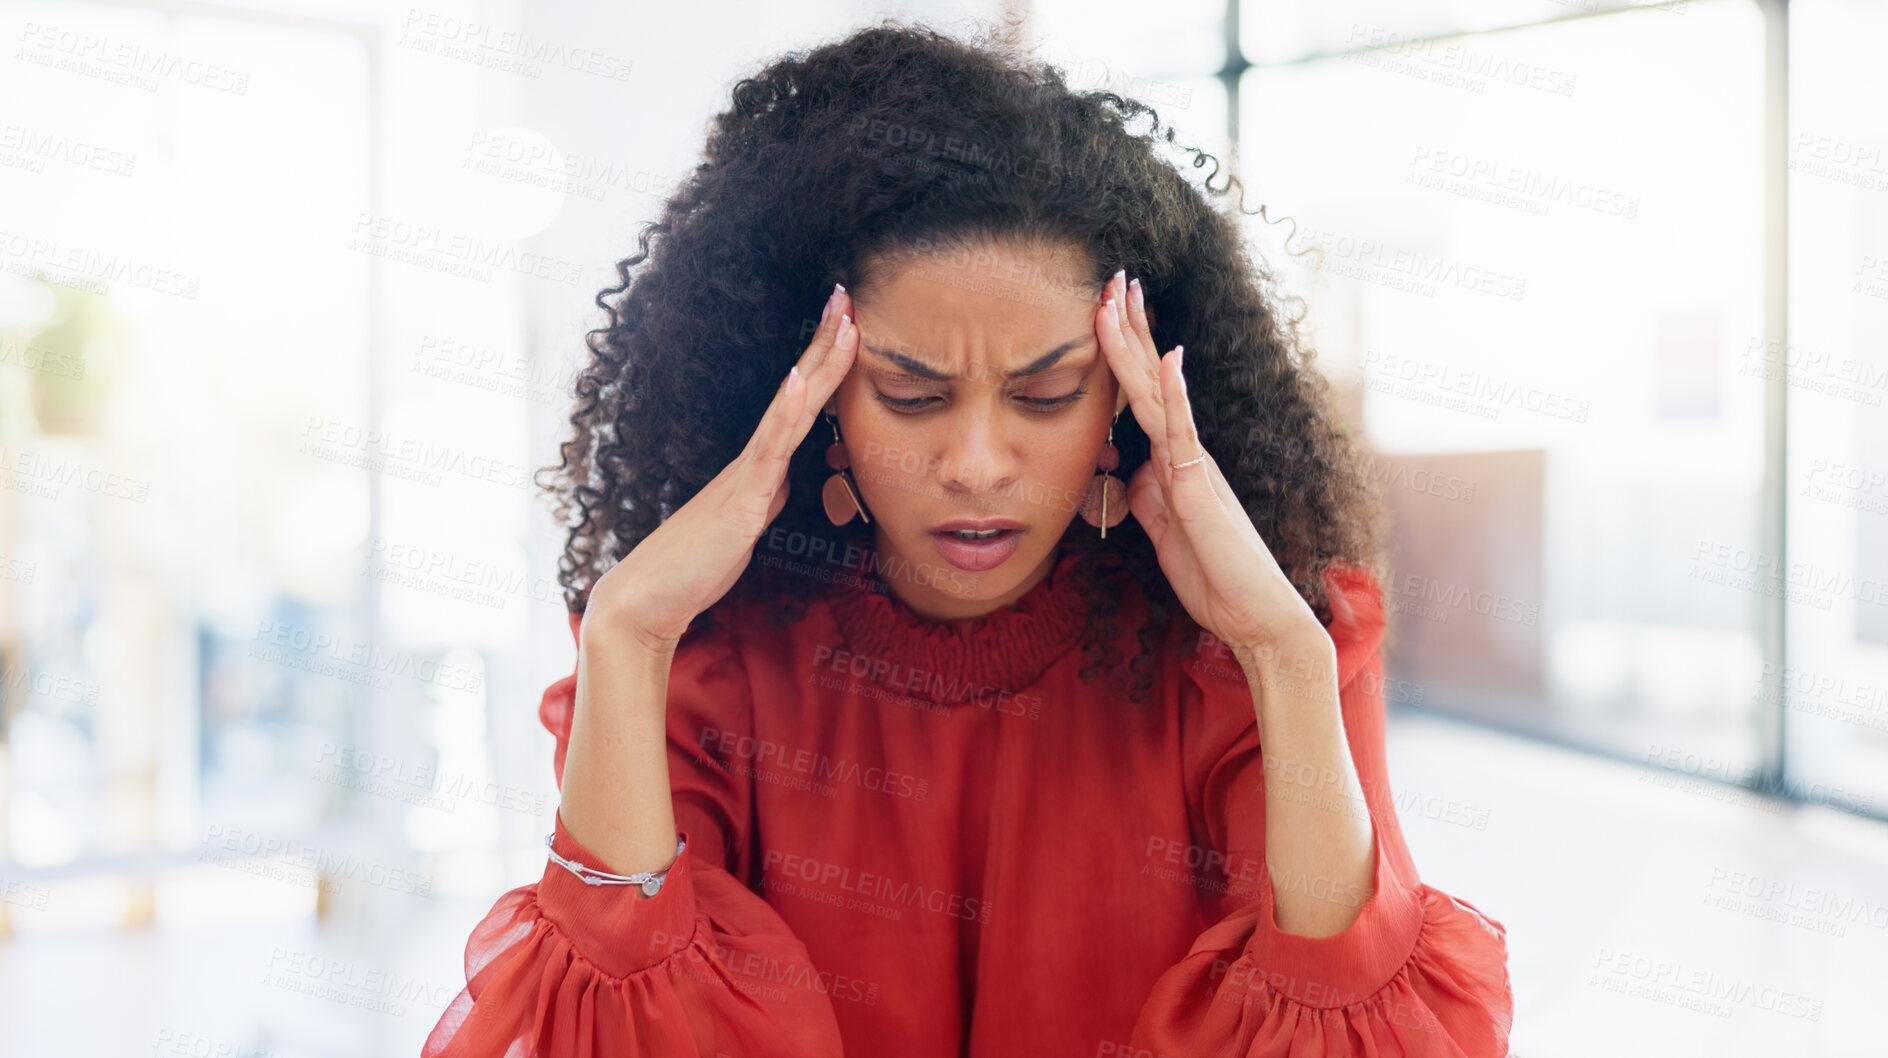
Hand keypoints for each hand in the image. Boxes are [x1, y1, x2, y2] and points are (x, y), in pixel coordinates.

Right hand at [586, 284, 859, 652]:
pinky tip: (798, 381)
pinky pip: (768, 451)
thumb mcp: (748, 523)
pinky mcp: (742, 500)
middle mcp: (754, 458)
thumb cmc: (697, 565)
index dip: (823, 362)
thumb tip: (790, 477)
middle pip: (797, 390)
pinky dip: (785, 413)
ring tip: (839, 319)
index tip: (846, 321)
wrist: (652, 598)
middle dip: (824, 342)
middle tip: (846, 292)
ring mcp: (747, 474)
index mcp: (759, 464)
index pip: (799, 402)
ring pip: (790, 409)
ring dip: (816, 362)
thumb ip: (768, 495)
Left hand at [1094, 271, 1325, 660]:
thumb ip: (1146, 498)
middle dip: (1128, 326)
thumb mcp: (1164, 531)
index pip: (1140, 394)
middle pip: (1148, 378)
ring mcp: (1193, 466)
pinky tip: (1169, 358)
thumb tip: (1127, 475)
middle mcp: (1185, 452)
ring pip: (1157, 394)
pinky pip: (1184, 435)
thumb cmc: (1215, 576)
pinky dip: (1175, 395)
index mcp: (1173, 461)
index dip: (1122, 351)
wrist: (1255, 616)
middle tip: (1113, 274)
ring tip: (1123, 295)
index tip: (1104, 307)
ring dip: (1137, 344)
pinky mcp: (1201, 489)